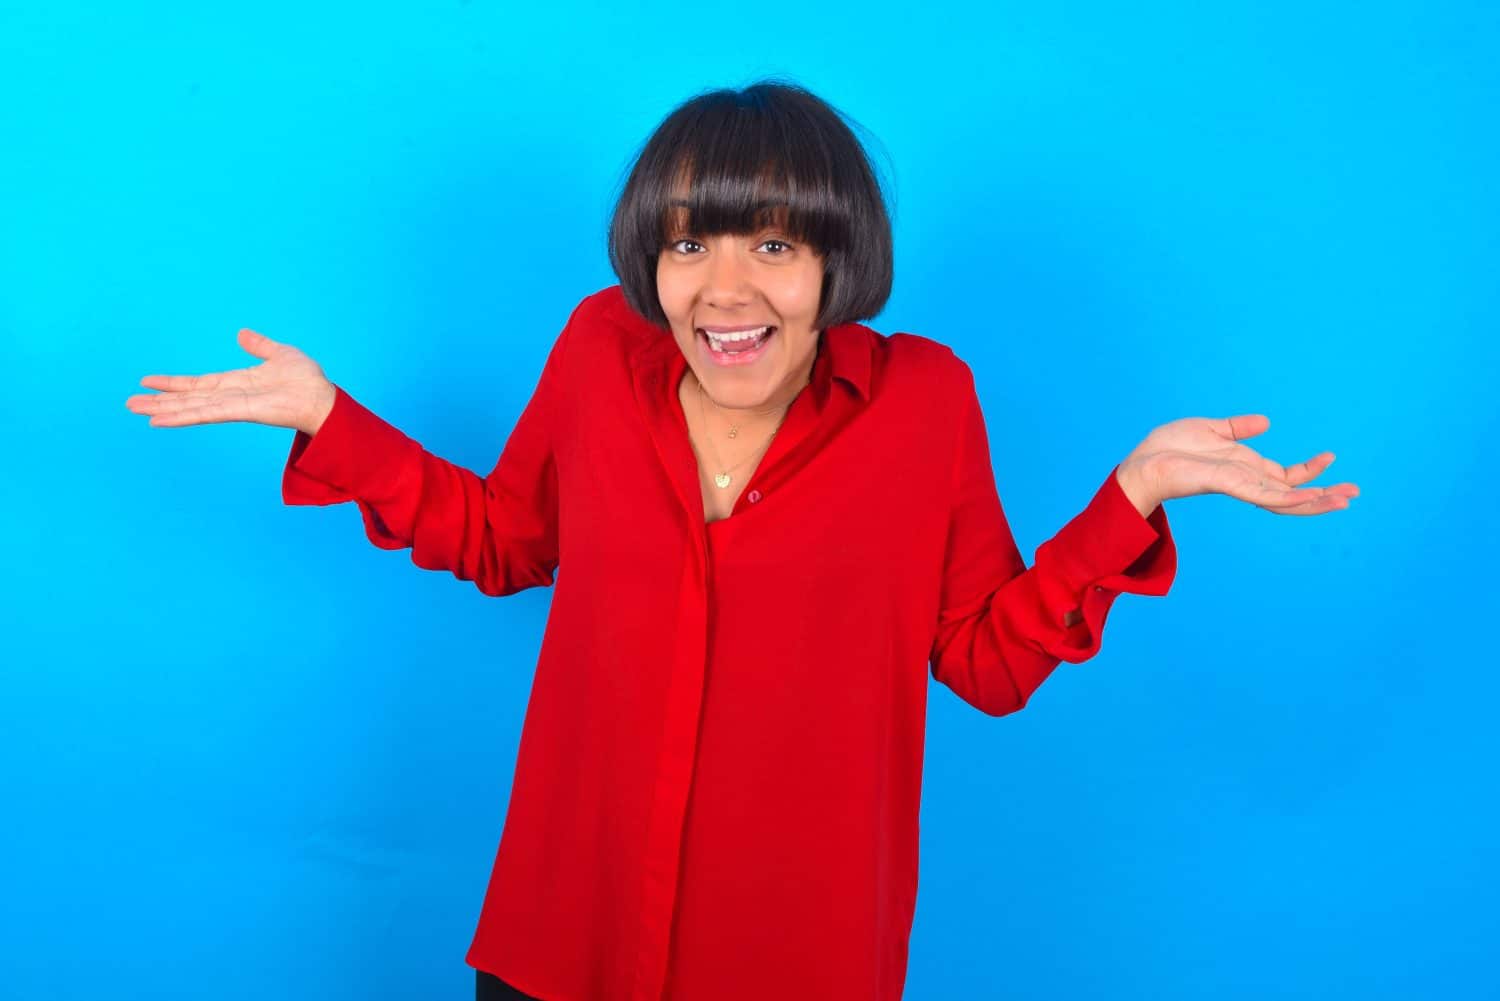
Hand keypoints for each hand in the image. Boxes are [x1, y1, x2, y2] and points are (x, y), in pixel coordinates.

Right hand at [125, 328, 336, 434]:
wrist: (322, 397)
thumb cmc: (306, 379)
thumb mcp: (279, 354)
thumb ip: (258, 346)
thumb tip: (242, 333)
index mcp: (236, 383)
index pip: (198, 384)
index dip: (174, 383)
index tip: (148, 381)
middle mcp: (229, 396)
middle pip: (187, 398)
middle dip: (159, 400)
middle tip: (129, 402)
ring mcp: (232, 405)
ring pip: (190, 407)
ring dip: (162, 409)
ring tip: (134, 409)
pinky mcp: (238, 412)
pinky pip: (204, 413)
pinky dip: (181, 416)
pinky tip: (159, 420)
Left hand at [1118, 414, 1359, 515]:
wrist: (1143, 461)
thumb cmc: (1169, 448)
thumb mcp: (1211, 430)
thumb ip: (1239, 428)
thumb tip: (1266, 422)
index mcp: (1245, 469)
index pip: (1285, 476)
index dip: (1309, 471)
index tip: (1330, 457)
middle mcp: (1246, 481)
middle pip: (1292, 493)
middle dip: (1324, 494)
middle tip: (1354, 493)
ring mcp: (1239, 485)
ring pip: (1285, 499)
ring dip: (1315, 500)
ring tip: (1344, 499)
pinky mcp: (1228, 484)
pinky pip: (1263, 493)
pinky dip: (1288, 496)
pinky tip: (1310, 496)